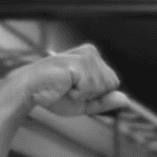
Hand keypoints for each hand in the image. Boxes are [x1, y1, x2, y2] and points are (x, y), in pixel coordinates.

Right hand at [6, 44, 128, 117]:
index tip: (78, 90)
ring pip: (104, 86)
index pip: (113, 83)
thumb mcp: (85, 103)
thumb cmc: (54, 94)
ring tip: (67, 86)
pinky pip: (92, 87)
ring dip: (85, 93)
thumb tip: (126, 100)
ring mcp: (85, 56)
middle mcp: (91, 53)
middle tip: (71, 89)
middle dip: (94, 94)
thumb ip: (105, 101)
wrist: (30, 91)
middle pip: (112, 83)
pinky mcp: (78, 62)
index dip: (97, 94)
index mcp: (93, 58)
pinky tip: (64, 85)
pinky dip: (79, 93)